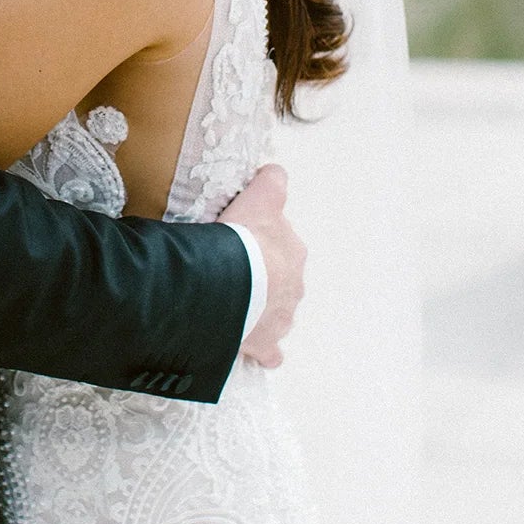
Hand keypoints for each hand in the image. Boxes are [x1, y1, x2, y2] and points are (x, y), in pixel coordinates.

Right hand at [217, 164, 303, 368]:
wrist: (229, 283)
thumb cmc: (242, 238)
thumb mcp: (259, 197)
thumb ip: (271, 182)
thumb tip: (276, 172)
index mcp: (293, 252)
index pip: (281, 244)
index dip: (260, 242)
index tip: (241, 243)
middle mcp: (294, 286)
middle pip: (279, 280)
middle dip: (263, 279)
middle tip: (233, 273)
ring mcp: (281, 317)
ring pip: (275, 313)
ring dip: (260, 310)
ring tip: (235, 307)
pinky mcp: (266, 343)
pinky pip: (269, 351)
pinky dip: (263, 351)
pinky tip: (253, 349)